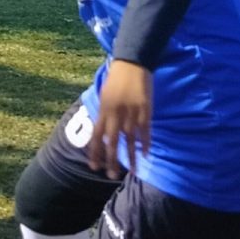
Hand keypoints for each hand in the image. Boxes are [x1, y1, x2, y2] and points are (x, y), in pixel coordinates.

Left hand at [87, 60, 151, 177]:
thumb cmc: (116, 79)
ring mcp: (131, 113)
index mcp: (103, 110)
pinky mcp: (145, 111)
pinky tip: (145, 155)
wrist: (132, 63)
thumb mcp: (104, 96)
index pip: (96, 136)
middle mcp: (115, 114)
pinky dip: (145, 144)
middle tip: (111, 175)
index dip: (95, 152)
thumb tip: (101, 132)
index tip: (94, 166)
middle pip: (112, 142)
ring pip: (130, 140)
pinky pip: (145, 131)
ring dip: (131, 157)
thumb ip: (103, 114)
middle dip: (111, 160)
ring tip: (132, 171)